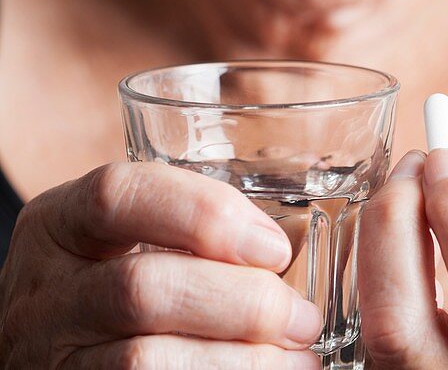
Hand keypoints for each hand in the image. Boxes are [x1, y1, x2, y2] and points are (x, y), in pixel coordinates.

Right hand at [0, 161, 321, 367]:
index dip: (202, 213)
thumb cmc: (102, 279)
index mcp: (58, 224)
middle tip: (302, 318)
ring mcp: (49, 359)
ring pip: (144, 362)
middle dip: (240, 303)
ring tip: (298, 360)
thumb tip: (294, 241)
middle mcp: (44, 292)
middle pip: (142, 289)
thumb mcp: (117, 238)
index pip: (118, 196)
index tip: (274, 245)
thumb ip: (182, 225)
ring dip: (238, 362)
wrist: (42, 350)